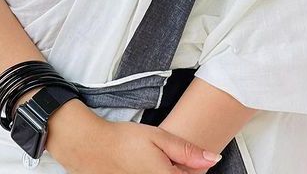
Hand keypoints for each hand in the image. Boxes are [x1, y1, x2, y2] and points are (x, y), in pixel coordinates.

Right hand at [46, 100, 221, 173]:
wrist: (92, 147)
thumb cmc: (125, 140)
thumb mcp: (158, 137)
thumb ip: (187, 150)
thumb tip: (214, 159)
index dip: (192, 166)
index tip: (180, 156)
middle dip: (179, 169)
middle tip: (162, 157)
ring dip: (164, 171)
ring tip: (151, 162)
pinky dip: (152, 173)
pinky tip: (143, 166)